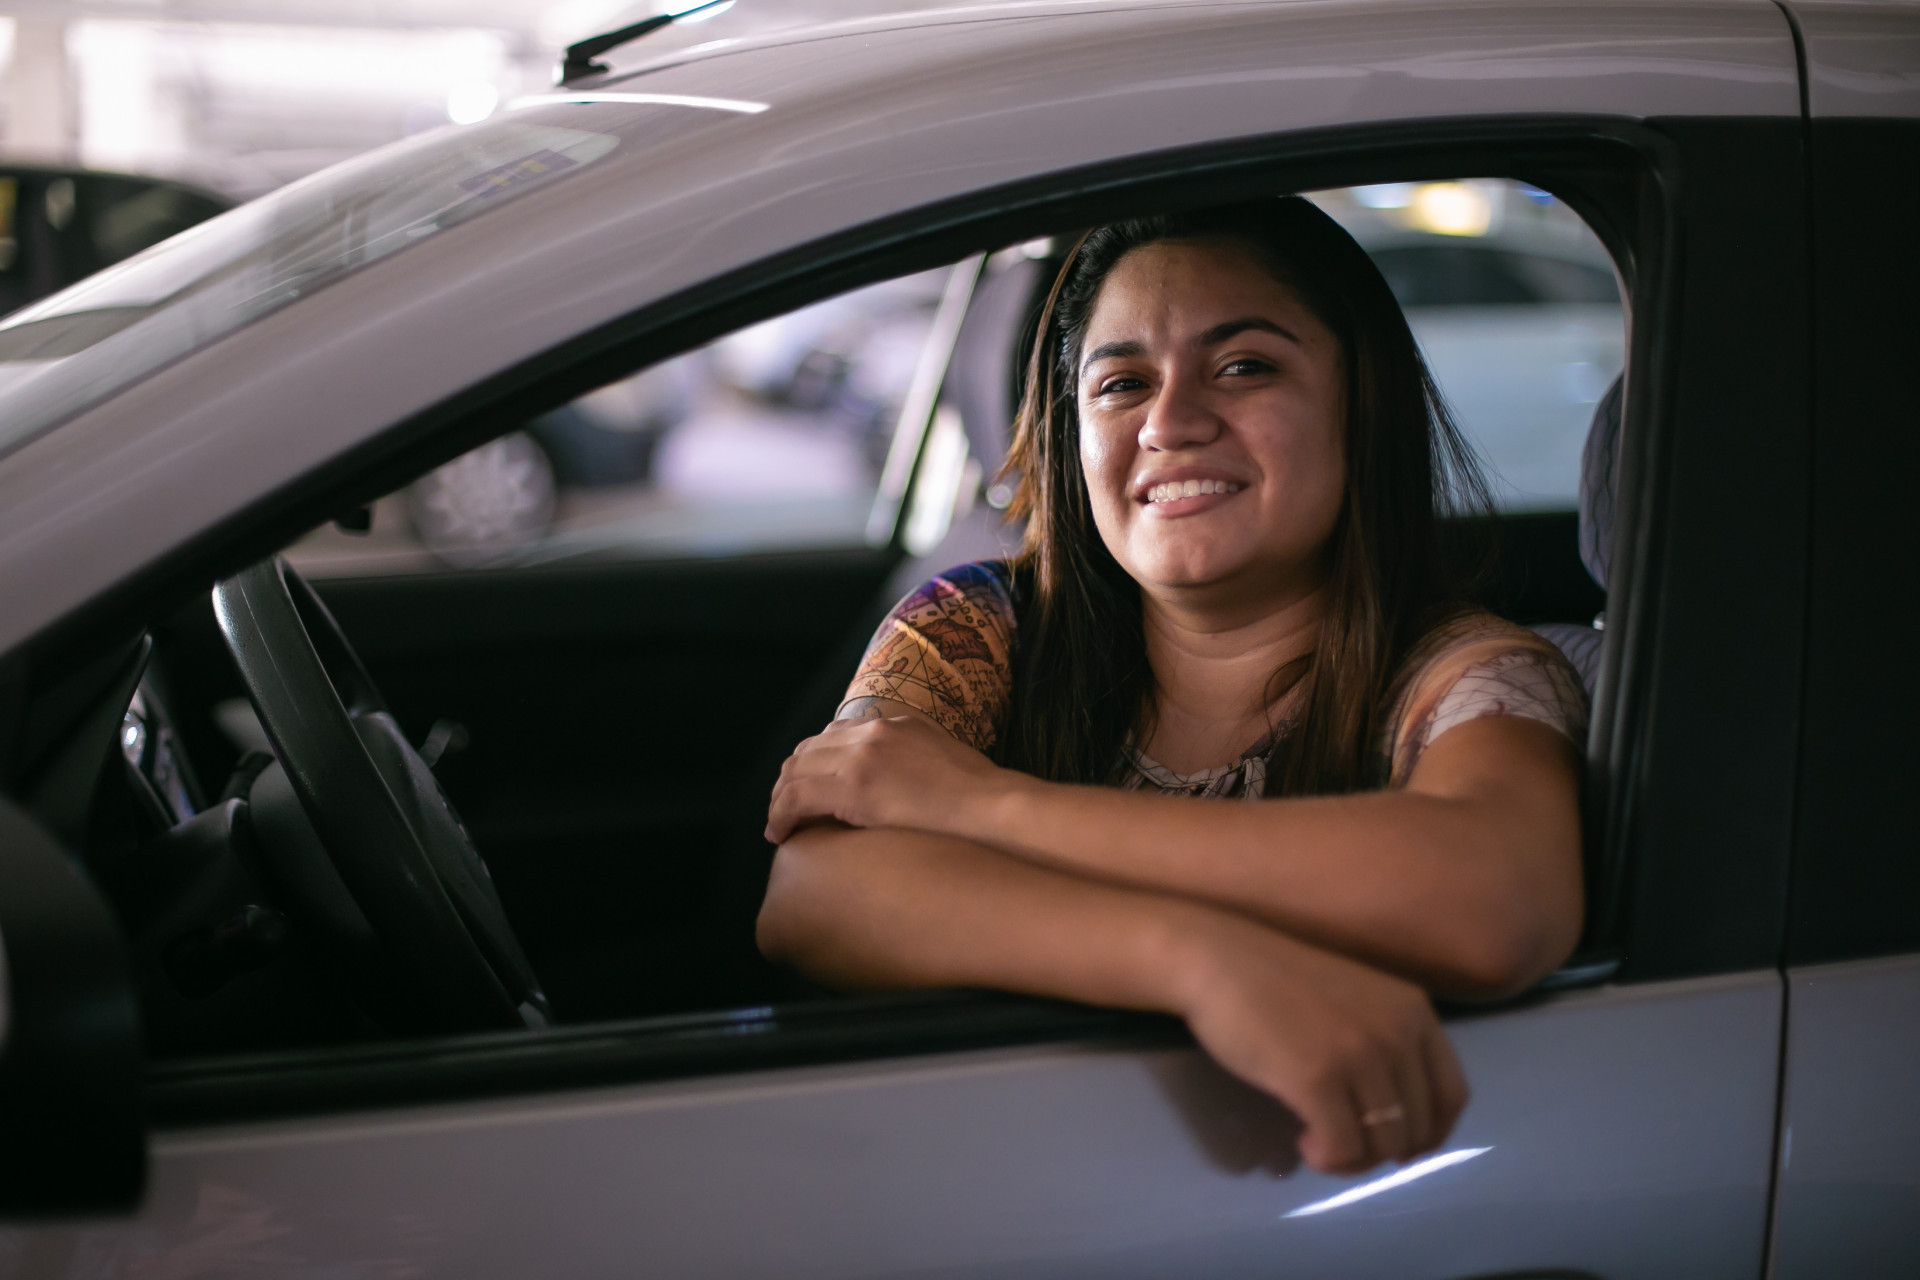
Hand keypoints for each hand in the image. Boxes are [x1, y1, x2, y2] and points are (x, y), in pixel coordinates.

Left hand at [766, 706, 1010, 843]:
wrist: (995, 809)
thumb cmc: (983, 802)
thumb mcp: (946, 764)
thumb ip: (917, 764)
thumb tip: (904, 791)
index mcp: (896, 724)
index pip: (836, 734)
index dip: (814, 763)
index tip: (810, 788)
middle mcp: (874, 731)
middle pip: (809, 749)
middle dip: (791, 780)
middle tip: (786, 810)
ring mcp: (863, 755)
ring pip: (796, 771)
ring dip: (781, 799)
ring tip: (780, 826)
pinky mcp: (855, 787)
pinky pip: (797, 798)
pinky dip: (781, 815)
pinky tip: (780, 835)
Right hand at [1170, 911, 1468, 1173]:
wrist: (1217, 960)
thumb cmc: (1277, 980)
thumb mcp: (1356, 1000)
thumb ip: (1386, 1042)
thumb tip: (1396, 1117)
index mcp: (1414, 1011)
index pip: (1453, 1093)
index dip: (1431, 1133)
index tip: (1400, 1145)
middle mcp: (1397, 1032)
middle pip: (1418, 1127)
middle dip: (1384, 1151)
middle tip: (1345, 1146)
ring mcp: (1358, 1055)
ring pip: (1383, 1144)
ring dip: (1352, 1159)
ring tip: (1320, 1143)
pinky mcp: (1316, 1078)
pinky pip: (1341, 1147)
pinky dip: (1327, 1158)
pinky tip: (1303, 1144)